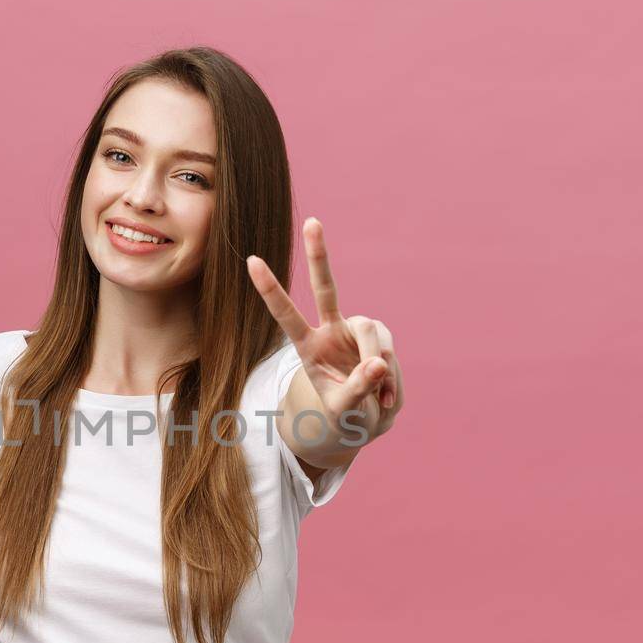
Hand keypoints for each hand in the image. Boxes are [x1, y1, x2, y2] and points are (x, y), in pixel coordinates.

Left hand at [247, 216, 401, 450]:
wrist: (365, 420)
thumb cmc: (344, 414)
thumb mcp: (343, 409)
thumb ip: (357, 388)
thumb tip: (378, 363)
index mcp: (307, 347)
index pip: (285, 315)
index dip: (270, 289)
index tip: (251, 260)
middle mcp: (330, 330)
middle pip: (326, 288)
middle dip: (319, 255)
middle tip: (312, 222)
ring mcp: (355, 331)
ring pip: (371, 331)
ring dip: (377, 364)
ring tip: (377, 397)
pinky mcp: (378, 337)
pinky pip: (388, 348)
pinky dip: (390, 376)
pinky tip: (385, 396)